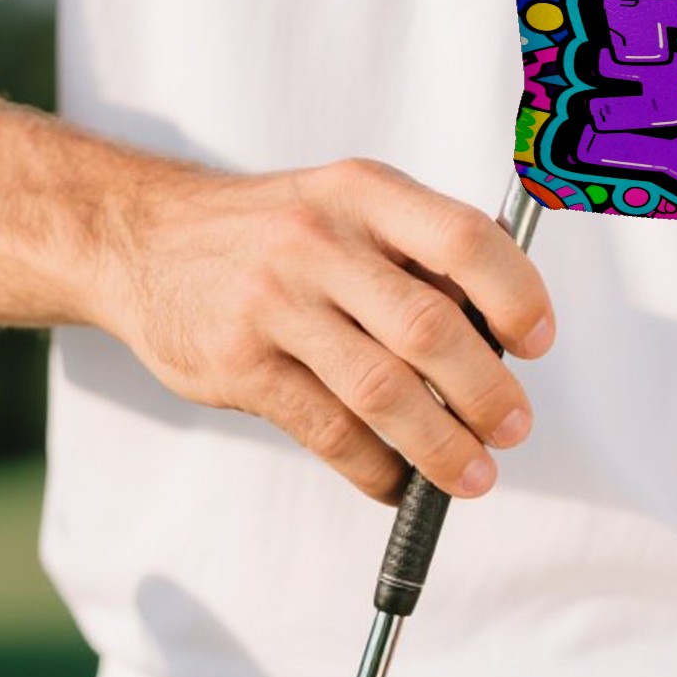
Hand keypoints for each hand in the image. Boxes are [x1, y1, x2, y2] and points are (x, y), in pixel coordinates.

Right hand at [96, 158, 553, 502]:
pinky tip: (396, 483)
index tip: (535, 343)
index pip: (464, 239)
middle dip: (486, 392)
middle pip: (429, 328)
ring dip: (440, 446)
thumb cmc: (264, 235)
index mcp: (361, 194)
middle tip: (512, 428)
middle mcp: (319, 242)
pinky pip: (328, 431)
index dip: (516, 295)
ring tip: (472, 476)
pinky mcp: (241, 366)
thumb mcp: (339, 205)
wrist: (140, 241)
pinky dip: (375, 468)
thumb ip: (412, 255)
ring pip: (382, 390)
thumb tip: (499, 333)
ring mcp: (275, 305)